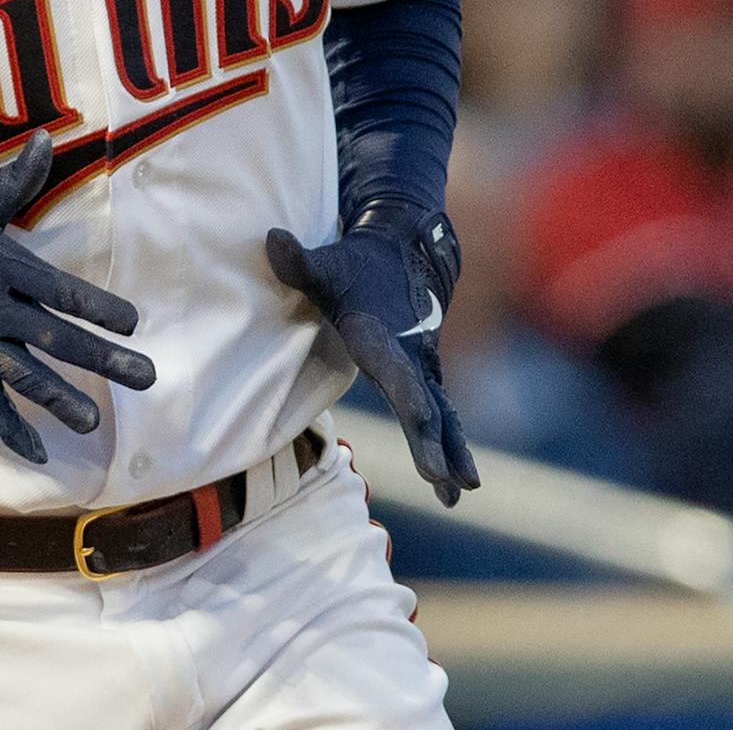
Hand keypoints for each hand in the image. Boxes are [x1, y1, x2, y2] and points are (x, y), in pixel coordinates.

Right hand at [0, 136, 154, 462]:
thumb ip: (17, 178)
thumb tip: (47, 136)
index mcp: (4, 267)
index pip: (63, 292)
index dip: (99, 308)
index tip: (134, 323)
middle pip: (58, 338)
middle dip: (105, 358)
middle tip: (147, 376)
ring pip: (26, 376)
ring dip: (62, 399)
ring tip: (96, 421)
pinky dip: (11, 429)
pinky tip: (39, 453)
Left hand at [266, 201, 478, 505]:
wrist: (407, 250)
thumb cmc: (354, 265)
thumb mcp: (325, 265)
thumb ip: (298, 262)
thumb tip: (271, 239)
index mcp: (379, 333)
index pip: (395, 367)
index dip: (407, 391)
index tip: (420, 417)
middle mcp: (407, 354)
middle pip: (423, 404)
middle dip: (432, 441)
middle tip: (440, 478)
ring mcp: (422, 367)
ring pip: (443, 416)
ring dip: (452, 453)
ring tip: (462, 492)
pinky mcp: (426, 376)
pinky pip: (445, 417)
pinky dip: (454, 447)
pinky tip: (459, 483)